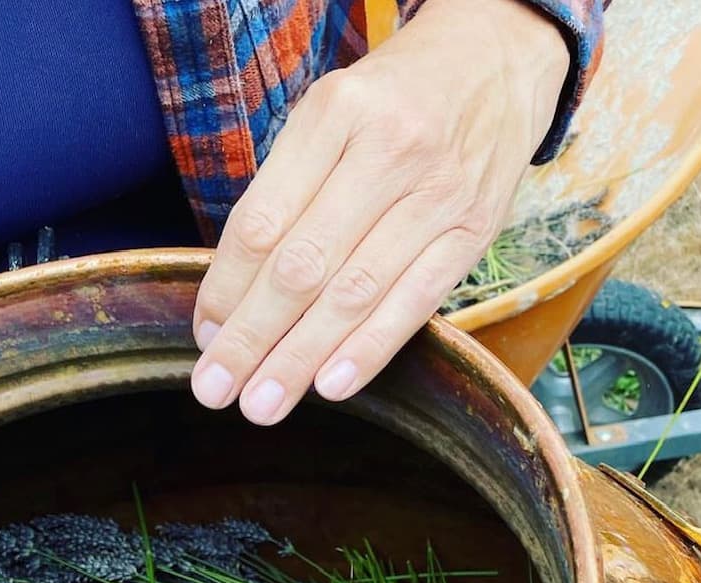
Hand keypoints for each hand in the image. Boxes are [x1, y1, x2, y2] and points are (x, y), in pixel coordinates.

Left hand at [188, 0, 571, 424]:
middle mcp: (387, 151)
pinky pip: (414, 303)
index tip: (203, 336)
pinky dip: (369, 349)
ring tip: (261, 406)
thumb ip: (284, 194)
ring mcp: (437, 193)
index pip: (263, 221)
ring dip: (300, 358)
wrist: (498, 59)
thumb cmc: (391, 102)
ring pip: (353, 293)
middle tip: (215, 391)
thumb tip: (229, 301)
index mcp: (333, 116)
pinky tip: (330, 387)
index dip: (226, 289)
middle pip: (302, 266)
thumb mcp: (328, 118)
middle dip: (251, 338)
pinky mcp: (473, 231)